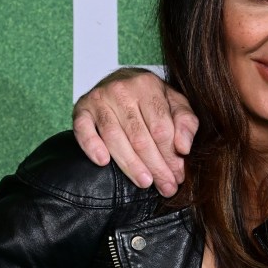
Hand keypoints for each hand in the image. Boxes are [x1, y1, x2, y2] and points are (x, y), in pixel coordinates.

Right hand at [72, 68, 197, 196]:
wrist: (121, 79)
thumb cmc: (151, 97)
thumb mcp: (176, 103)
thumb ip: (186, 123)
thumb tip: (183, 148)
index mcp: (148, 85)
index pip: (161, 128)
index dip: (171, 156)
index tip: (178, 176)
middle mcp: (122, 90)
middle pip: (139, 136)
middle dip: (155, 166)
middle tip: (166, 187)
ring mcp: (99, 98)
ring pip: (114, 137)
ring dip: (130, 164)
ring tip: (145, 183)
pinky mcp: (81, 108)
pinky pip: (83, 130)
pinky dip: (92, 146)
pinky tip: (103, 162)